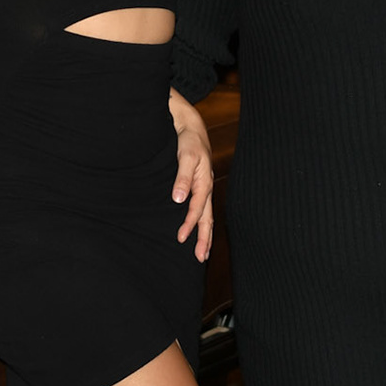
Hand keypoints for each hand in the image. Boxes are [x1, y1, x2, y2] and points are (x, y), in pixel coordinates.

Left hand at [169, 90, 214, 262]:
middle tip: (200, 259)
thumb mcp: (185, 155)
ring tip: (202, 253)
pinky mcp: (199, 187)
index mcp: (204, 182)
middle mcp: (206, 188)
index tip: (181, 238)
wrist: (192, 127)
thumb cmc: (188, 140)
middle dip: (204, 239)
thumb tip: (178, 199)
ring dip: (204, 235)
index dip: (189, 224)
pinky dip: (201, 223)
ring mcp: (204, 188)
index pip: (197, 209)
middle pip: (207, 218)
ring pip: (206, 216)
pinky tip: (197, 231)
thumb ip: (182, 177)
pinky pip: (202, 210)